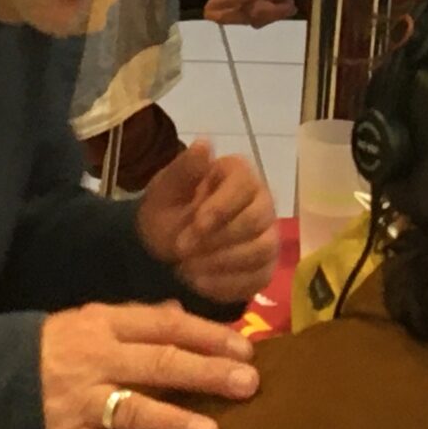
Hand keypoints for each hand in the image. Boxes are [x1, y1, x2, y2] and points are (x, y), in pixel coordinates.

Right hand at [39, 301, 258, 428]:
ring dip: (173, 422)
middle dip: (205, 373)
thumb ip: (137, 321)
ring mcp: (80, 402)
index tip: (246, 349)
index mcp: (105, 324)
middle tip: (248, 384)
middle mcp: (96, 360)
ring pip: (132, 409)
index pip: (164, 325)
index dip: (207, 335)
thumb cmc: (55, 349)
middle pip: (158, 363)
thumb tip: (182, 314)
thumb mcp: (91, 322)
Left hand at [137, 139, 279, 302]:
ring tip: (188, 270)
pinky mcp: (264, 266)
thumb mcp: (165, 190)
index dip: (221, 209)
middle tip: (182, 251)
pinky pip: (259, 278)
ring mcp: (266, 235)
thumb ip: (185, 169)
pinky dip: (228, 285)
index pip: (244, 186)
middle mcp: (261, 201)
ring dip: (222, 264)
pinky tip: (199, 284)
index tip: (194, 226)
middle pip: (257, 220)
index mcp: (238, 173)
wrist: (161, 246)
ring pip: (262, 250)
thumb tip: (205, 143)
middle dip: (218, 240)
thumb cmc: (166, 210)